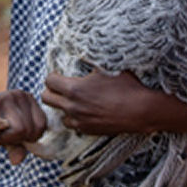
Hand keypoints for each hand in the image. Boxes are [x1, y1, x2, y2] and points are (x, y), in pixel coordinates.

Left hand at [42, 71, 157, 135]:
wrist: (140, 110)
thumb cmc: (126, 86)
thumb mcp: (106, 68)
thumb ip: (90, 64)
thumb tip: (82, 55)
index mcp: (74, 88)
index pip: (49, 81)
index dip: (53, 76)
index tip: (60, 74)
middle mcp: (72, 106)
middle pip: (46, 98)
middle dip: (51, 91)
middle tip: (61, 87)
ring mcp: (79, 120)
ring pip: (59, 114)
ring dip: (63, 107)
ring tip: (75, 101)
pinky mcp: (87, 131)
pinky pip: (73, 124)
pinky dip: (75, 118)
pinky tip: (85, 111)